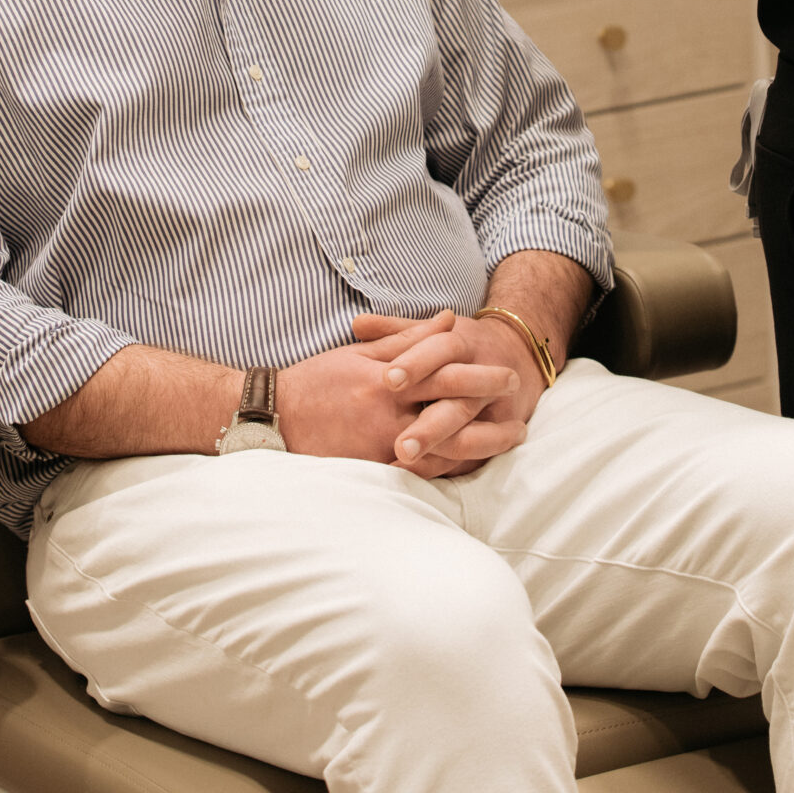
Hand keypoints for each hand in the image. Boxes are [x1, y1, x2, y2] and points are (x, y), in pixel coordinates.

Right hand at [278, 315, 522, 477]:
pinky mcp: (373, 469)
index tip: (508, 373)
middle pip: (450, 410)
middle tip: (520, 409)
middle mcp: (388, 412)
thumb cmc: (317, 380)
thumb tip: (449, 319)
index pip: (443, 373)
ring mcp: (381, 445)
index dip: (479, 374)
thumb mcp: (360, 352)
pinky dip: (449, 469)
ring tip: (510, 439)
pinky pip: (419, 472)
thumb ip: (407, 337)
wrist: (273, 417)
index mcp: (386, 378)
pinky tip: (474, 466)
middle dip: (488, 410)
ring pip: (442, 447)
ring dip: (480, 444)